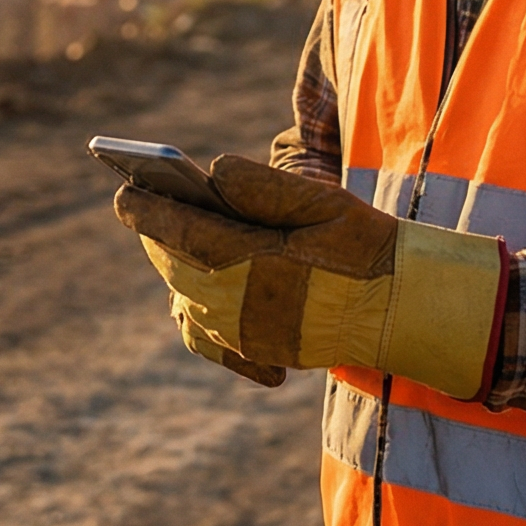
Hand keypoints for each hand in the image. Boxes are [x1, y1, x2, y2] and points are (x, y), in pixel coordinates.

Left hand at [113, 154, 505, 398]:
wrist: (402, 308)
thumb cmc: (364, 246)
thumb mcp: (322, 201)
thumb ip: (263, 185)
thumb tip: (212, 172)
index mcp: (255, 264)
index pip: (181, 234)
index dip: (147, 212)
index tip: (122, 192)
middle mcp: (241, 307)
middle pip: (176, 266)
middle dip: (158, 234)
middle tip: (143, 205)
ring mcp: (247, 336)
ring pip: (185, 297)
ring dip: (174, 265)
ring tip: (170, 236)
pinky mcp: (258, 353)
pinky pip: (203, 335)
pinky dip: (192, 309)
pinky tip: (198, 288)